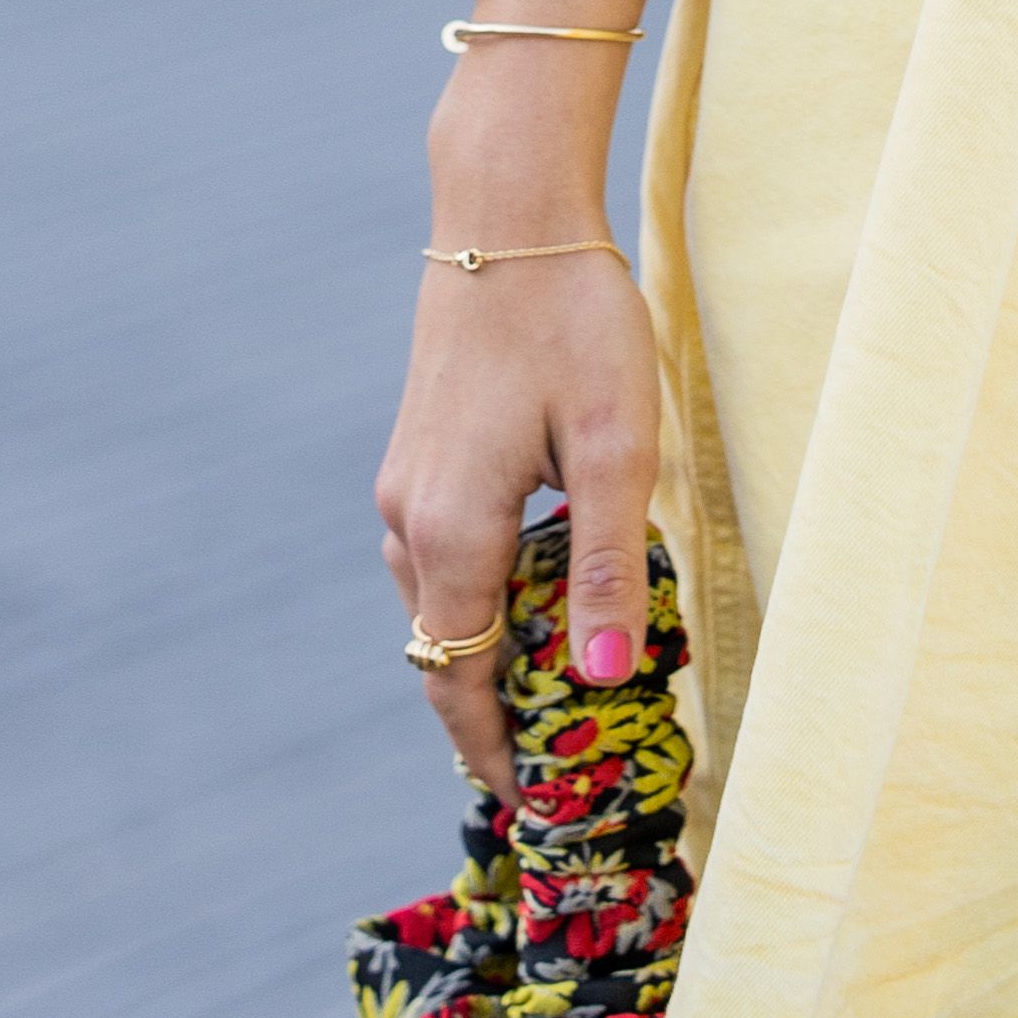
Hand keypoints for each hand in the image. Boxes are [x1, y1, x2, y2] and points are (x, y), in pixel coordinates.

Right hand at [376, 249, 659, 800]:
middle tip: (556, 763)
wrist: (505, 214)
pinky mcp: (419, 454)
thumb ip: (604, 566)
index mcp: (451, 531)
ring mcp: (404, 484)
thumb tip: (602, 678)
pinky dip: (481, 596)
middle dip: (491, 714)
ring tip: (559, 690)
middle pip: (444, 649)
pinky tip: (539, 592)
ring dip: (488, 652)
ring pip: (439, 602)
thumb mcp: (613, 447)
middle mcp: (408, 519)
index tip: (532, 802)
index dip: (494, 748)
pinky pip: (439, 556)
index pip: (461, 678)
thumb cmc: (572, 321)